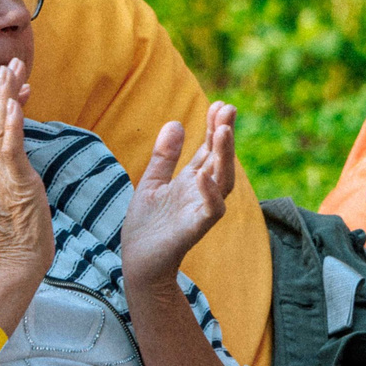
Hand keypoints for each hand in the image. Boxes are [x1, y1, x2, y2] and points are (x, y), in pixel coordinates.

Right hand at [0, 59, 53, 283]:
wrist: (16, 261)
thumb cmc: (20, 234)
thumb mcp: (17, 195)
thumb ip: (15, 172)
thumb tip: (19, 157)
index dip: (2, 104)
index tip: (15, 84)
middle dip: (1, 91)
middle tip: (12, 63)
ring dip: (5, 97)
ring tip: (12, 71)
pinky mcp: (13, 183)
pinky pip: (10, 149)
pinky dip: (12, 125)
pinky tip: (15, 105)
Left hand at [121, 103, 236, 284]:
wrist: (137, 261)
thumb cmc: (146, 225)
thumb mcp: (151, 182)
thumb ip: (165, 156)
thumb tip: (176, 122)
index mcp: (192, 181)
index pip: (209, 149)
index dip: (214, 127)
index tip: (220, 104)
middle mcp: (201, 193)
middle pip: (220, 160)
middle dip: (224, 135)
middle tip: (228, 109)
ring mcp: (200, 210)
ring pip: (222, 181)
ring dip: (224, 156)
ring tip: (222, 131)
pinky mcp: (194, 229)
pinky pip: (211, 211)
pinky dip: (209, 193)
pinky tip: (202, 174)